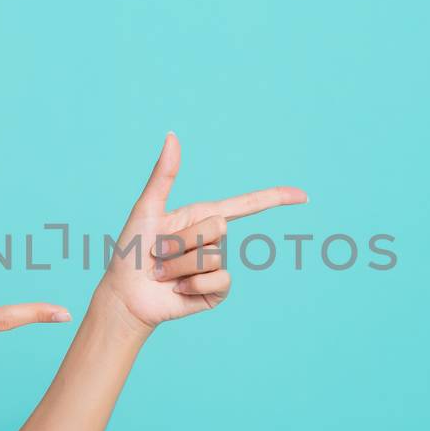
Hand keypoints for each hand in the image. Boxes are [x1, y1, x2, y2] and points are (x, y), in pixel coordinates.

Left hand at [96, 132, 306, 329]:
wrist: (126, 295)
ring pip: (210, 256)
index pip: (246, 204)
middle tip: (158, 252)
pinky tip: (177, 290)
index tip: (304, 196)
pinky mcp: (217, 290)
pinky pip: (218, 280)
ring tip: (162, 272)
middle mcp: (213, 240)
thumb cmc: (131, 251)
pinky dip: (192, 285)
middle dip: (180, 240)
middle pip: (216, 227)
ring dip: (178, 266)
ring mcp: (217, 266)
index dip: (276, 198)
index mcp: (202, 216)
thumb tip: (172, 135)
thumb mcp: (147, 208)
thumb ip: (164, 174)